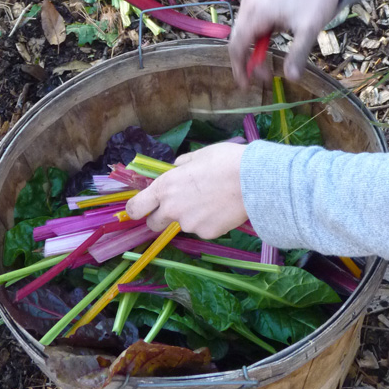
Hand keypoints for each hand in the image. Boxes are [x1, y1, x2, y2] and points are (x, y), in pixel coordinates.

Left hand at [125, 143, 247, 237]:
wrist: (253, 180)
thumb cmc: (224, 161)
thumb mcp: (199, 155)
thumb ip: (181, 164)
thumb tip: (176, 168)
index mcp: (165, 186)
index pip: (136, 207)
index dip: (136, 208)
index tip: (141, 208)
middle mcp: (172, 208)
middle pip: (154, 223)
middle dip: (161, 217)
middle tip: (179, 205)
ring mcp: (189, 224)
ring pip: (183, 224)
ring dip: (191, 216)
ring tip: (213, 200)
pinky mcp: (206, 234)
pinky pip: (202, 229)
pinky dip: (209, 221)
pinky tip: (223, 209)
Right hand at [229, 0, 350, 85]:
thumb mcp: (308, 29)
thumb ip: (298, 54)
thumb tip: (292, 79)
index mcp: (256, 11)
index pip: (237, 45)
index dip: (239, 68)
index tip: (246, 86)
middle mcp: (248, 3)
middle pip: (238, 38)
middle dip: (247, 60)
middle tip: (262, 78)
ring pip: (244, 29)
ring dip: (253, 48)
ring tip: (267, 63)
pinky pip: (251, 19)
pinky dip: (257, 35)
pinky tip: (270, 41)